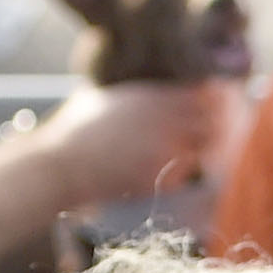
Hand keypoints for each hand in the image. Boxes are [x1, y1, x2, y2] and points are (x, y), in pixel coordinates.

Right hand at [33, 78, 235, 214]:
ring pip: (203, 151)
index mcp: (152, 97)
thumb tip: (128, 94)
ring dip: (198, 153)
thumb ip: (126, 95)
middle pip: (211, 123)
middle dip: (210, 129)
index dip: (209, 101)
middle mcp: (165, 121)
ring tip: (185, 156)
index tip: (209, 106)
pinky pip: (185, 176)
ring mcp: (165, 150)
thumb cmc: (73, 129)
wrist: (62, 164)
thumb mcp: (99, 97)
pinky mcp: (159, 178)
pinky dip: (181, 176)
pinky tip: (164, 174)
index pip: (202, 94)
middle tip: (203, 136)